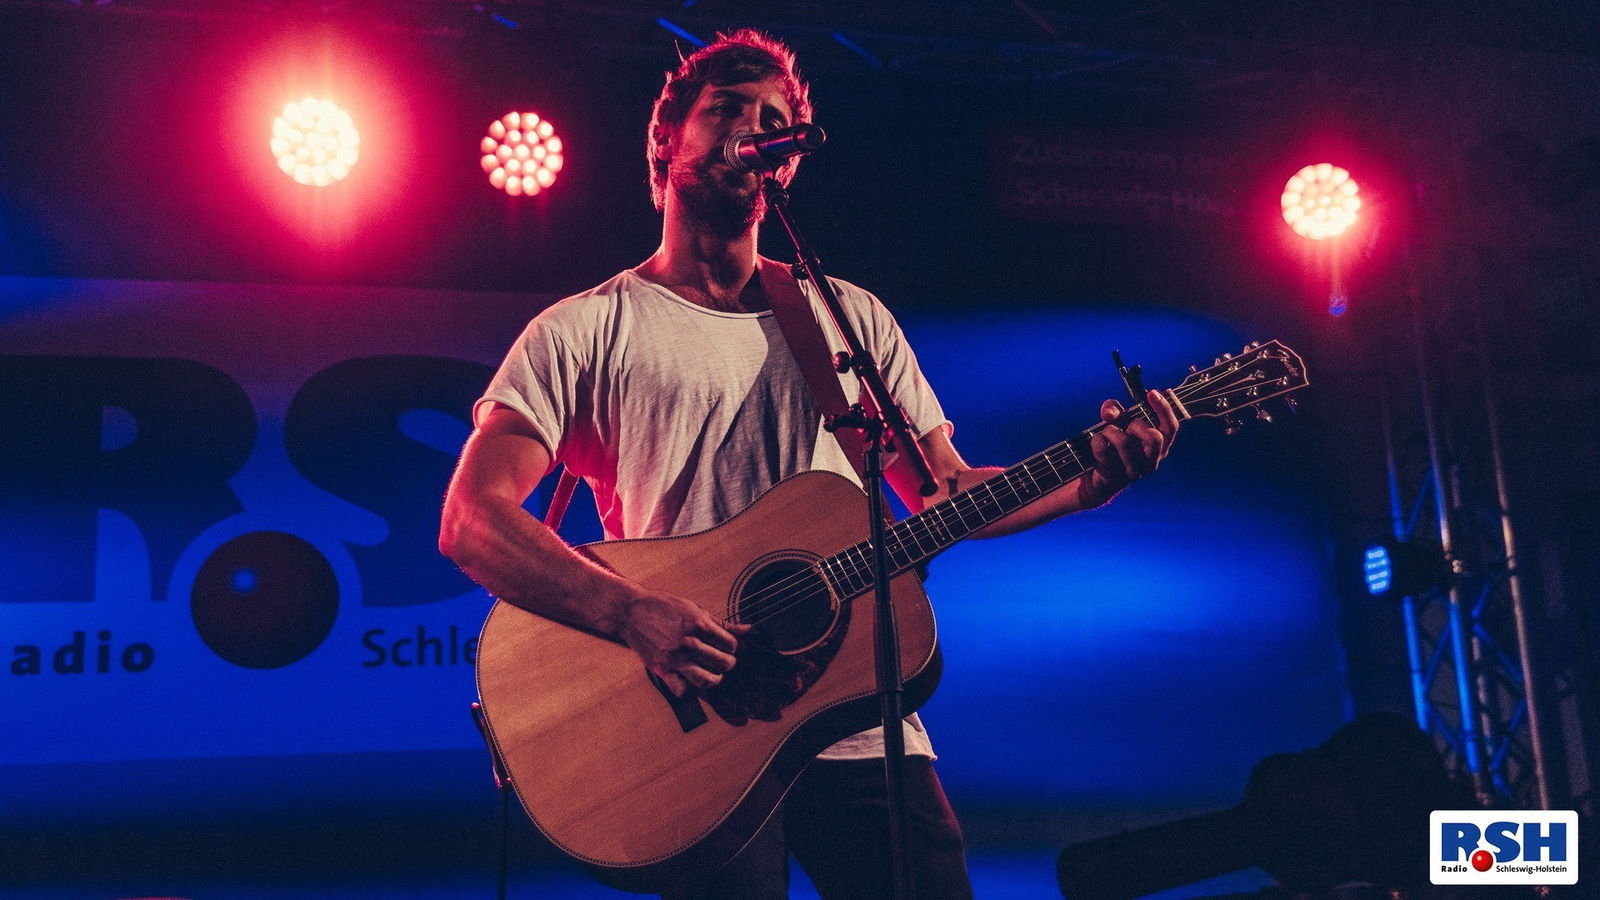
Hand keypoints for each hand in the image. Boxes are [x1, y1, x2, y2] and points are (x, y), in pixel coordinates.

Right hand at [618, 590, 751, 696]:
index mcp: (698, 624)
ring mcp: (675, 658)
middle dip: (728, 662)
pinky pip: (682, 690)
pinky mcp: (662, 669)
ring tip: (713, 673)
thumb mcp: (694, 608)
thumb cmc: (662, 607)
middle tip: (723, 659)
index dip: (733, 646)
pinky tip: (691, 679)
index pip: (730, 644)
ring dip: (715, 678)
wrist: (630, 612)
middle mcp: (688, 642)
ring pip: (707, 680)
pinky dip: (689, 689)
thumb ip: (722, 622)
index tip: (728, 646)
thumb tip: (747, 630)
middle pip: (723, 663)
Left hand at [1077, 389, 1179, 508]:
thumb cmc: (1114, 445)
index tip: (1152, 393)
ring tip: (1105, 433)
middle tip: (1125, 426)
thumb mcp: (1118, 424)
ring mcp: (1134, 472)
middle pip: (1154, 438)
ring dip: (1110, 431)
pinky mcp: (1115, 477)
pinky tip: (1096, 442)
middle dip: (1136, 424)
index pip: (1171, 428)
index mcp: (1159, 447)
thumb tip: (1110, 413)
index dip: (1164, 409)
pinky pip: (1103, 452)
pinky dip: (1096, 441)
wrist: (1099, 477)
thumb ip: (1114, 410)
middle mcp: (1151, 461)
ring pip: (1125, 443)